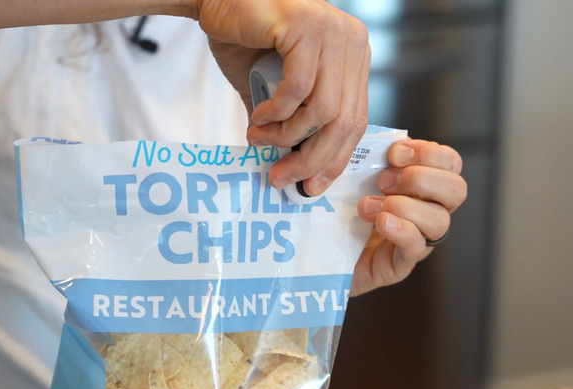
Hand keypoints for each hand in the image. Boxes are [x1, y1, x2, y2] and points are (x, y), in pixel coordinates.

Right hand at [196, 0, 369, 196]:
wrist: (216, 0)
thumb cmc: (245, 40)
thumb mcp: (274, 89)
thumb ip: (288, 123)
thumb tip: (289, 168)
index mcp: (354, 58)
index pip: (356, 121)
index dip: (333, 160)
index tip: (310, 186)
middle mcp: (353, 43)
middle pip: (344, 122)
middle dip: (311, 160)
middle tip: (281, 177)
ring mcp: (334, 33)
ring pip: (323, 110)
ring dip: (287, 136)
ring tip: (260, 139)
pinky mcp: (308, 27)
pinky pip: (298, 89)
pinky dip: (276, 113)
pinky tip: (259, 117)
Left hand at [351, 139, 467, 295]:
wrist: (319, 251)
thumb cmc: (339, 209)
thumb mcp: (355, 175)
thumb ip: (370, 155)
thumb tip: (380, 138)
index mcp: (423, 186)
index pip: (451, 163)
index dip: (429, 153)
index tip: (394, 154)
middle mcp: (428, 213)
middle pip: (457, 190)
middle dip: (420, 178)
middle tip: (382, 181)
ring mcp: (418, 241)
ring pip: (439, 221)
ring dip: (404, 205)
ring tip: (368, 206)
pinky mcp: (399, 265)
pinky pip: (416, 247)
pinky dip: (401, 230)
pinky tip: (381, 222)